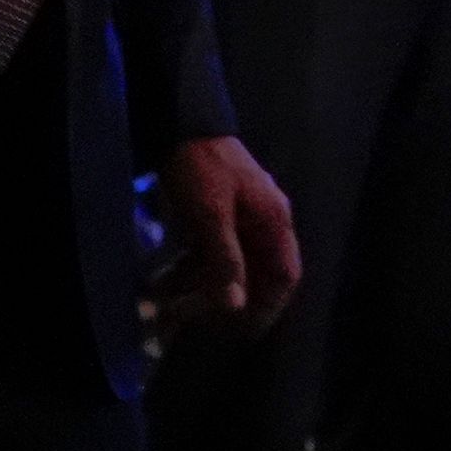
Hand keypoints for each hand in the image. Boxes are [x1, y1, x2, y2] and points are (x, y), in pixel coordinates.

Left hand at [150, 136, 301, 335]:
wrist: (179, 121)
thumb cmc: (201, 166)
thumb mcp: (211, 215)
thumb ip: (226, 260)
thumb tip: (236, 305)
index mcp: (273, 221)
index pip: (285, 276)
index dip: (269, 306)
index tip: (243, 330)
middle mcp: (263, 222)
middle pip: (254, 275)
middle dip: (225, 300)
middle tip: (194, 320)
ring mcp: (240, 218)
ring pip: (228, 267)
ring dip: (202, 288)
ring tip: (168, 305)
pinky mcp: (217, 215)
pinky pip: (210, 253)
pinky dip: (191, 270)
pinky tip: (165, 282)